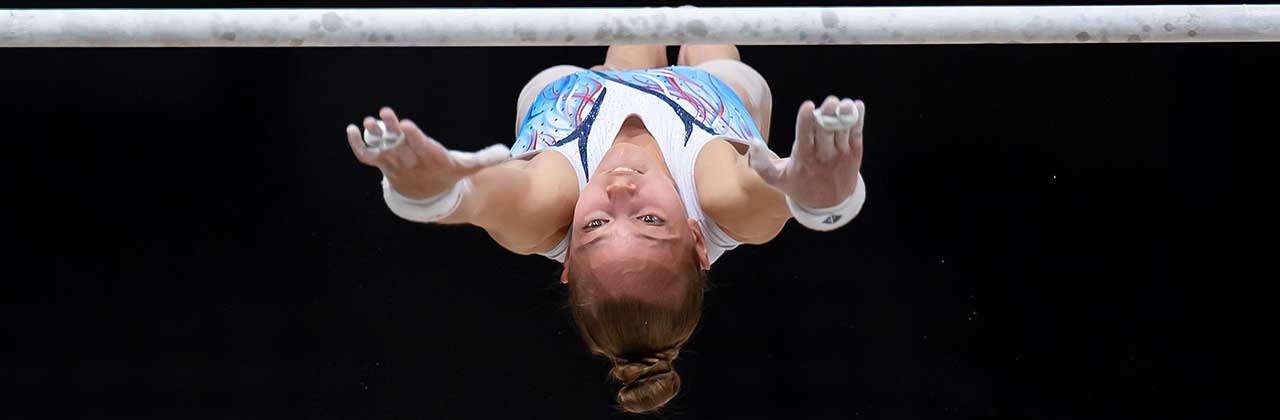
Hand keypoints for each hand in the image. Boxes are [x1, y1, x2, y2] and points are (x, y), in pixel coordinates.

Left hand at [345, 107, 509, 198]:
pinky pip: (365, 155)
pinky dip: (356, 144)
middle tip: (385, 113)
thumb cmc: (449, 176)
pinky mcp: (381, 163)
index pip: (421, 146)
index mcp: (431, 158)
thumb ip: (486, 159)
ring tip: (369, 121)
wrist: (428, 199)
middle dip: (391, 129)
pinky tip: (351, 129)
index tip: (406, 124)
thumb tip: (508, 152)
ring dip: (374, 135)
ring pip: (382, 148)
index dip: (413, 137)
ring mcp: (394, 162)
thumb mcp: (467, 168)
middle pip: (399, 144)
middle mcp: (410, 160)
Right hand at [748, 96, 864, 207]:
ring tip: (843, 103)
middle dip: (828, 114)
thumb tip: (752, 141)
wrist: (828, 204)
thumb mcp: (775, 179)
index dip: (806, 120)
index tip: (808, 106)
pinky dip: (858, 118)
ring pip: (843, 129)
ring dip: (843, 113)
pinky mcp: (854, 153)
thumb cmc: (798, 185)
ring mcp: (840, 153)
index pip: (804, 135)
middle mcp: (823, 155)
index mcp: (803, 157)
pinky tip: (856, 105)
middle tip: (830, 102)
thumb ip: (760, 162)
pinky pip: (857, 132)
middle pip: (826, 130)